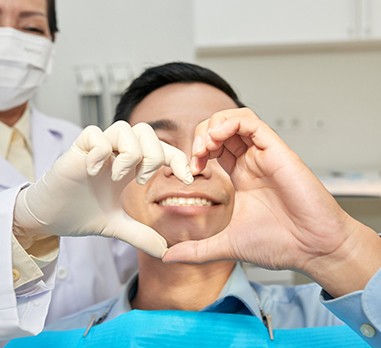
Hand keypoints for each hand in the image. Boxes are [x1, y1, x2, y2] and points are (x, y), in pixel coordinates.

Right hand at [13, 121, 192, 257]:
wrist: (49, 218)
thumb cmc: (81, 214)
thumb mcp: (117, 226)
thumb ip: (140, 235)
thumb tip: (165, 252)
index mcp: (130, 166)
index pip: (162, 150)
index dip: (179, 159)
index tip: (187, 179)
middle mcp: (116, 154)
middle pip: (146, 130)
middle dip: (154, 155)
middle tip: (142, 181)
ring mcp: (97, 150)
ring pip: (124, 128)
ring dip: (129, 154)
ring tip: (119, 177)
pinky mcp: (76, 150)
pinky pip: (94, 134)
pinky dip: (99, 153)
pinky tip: (93, 173)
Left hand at [163, 108, 380, 295]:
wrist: (313, 248)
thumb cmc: (280, 244)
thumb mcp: (227, 244)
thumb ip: (197, 250)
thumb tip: (169, 257)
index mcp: (241, 177)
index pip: (214, 149)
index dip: (196, 153)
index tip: (189, 172)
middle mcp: (252, 162)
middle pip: (221, 129)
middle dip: (200, 136)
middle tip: (194, 156)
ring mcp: (264, 154)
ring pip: (235, 119)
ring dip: (212, 126)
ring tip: (205, 146)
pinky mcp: (277, 150)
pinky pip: (251, 122)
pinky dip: (230, 123)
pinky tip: (216, 139)